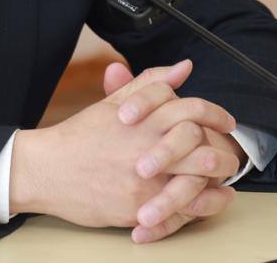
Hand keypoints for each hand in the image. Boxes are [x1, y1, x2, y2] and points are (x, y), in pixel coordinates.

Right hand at [9, 61, 235, 229]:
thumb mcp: (113, 103)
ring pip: (196, 179)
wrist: (46, 169)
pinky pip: (181, 208)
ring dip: (217, 179)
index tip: (225, 120)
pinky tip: (209, 200)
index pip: (192, 109)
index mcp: (143, 118)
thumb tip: (183, 68)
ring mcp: (144, 179)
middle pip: (202, 146)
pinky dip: (201, 205)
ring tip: (224, 178)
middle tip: (230, 154)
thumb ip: (150, 84)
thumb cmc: (79, 138)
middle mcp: (147, 146)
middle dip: (223, 152)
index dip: (215, 114)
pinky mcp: (138, 206)